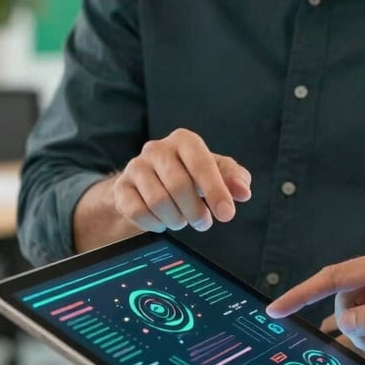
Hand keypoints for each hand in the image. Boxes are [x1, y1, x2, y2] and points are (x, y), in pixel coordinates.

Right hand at [113, 128, 251, 232]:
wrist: (152, 181)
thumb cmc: (192, 174)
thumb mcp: (217, 173)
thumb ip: (234, 179)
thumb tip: (243, 192)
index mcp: (184, 140)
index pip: (201, 164)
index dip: (216, 190)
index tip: (226, 214)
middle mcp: (157, 149)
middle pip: (178, 185)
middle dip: (195, 210)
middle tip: (203, 222)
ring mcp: (135, 167)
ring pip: (157, 201)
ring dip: (176, 219)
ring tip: (182, 219)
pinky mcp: (121, 187)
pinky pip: (137, 212)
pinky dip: (155, 224)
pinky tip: (163, 222)